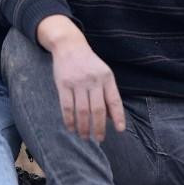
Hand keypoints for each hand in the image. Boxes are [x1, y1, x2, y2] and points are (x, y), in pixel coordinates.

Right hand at [38, 15, 124, 141]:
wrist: (69, 46)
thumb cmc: (89, 63)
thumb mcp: (103, 73)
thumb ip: (108, 93)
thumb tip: (113, 118)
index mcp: (106, 78)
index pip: (114, 100)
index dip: (118, 116)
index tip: (120, 130)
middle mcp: (93, 80)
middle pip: (97, 110)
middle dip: (99, 128)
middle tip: (99, 139)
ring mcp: (77, 82)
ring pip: (82, 111)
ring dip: (84, 127)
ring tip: (85, 136)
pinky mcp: (63, 84)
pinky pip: (67, 107)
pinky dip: (69, 120)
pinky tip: (71, 128)